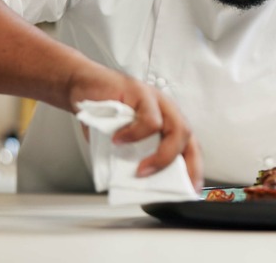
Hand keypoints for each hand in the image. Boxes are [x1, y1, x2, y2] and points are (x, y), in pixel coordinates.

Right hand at [71, 63, 203, 191]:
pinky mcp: (142, 92)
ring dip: (161, 155)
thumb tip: (139, 182)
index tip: (192, 189)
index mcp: (166, 122)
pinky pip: (150, 119)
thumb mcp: (121, 142)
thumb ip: (133, 155)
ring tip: (141, 170)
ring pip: (177, 128)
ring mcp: (156, 100)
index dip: (194, 168)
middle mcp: (166, 110)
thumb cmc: (102, 113)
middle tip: (164, 184)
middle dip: (184, 165)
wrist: (81, 86)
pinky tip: (119, 141)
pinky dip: (135, 135)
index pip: (190, 145)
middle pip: (188, 137)